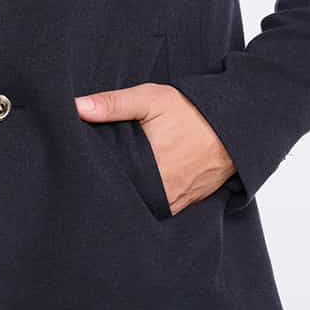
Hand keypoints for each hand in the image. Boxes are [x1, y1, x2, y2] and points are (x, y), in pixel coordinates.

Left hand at [74, 82, 235, 215]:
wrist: (233, 126)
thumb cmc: (190, 112)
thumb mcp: (150, 99)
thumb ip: (113, 104)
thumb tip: (76, 107)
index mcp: (147, 167)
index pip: (108, 182)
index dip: (92, 177)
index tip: (78, 169)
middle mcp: (160, 190)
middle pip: (123, 198)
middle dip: (107, 190)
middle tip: (88, 179)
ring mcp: (173, 201)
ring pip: (140, 208)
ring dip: (127, 198)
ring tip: (110, 186)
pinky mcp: (184, 205)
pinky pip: (158, 211)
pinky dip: (146, 203)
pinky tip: (135, 192)